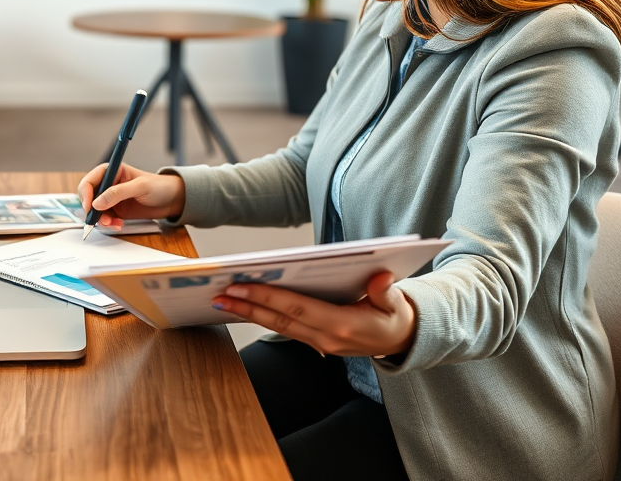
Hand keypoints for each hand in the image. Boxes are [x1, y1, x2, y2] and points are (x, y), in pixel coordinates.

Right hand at [77, 163, 185, 228]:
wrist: (171, 200)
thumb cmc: (159, 187)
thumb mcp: (140, 187)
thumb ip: (118, 193)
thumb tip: (97, 203)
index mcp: (112, 171)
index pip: (90, 180)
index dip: (86, 193)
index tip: (89, 207)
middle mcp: (108, 184)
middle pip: (88, 197)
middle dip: (92, 209)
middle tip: (100, 219)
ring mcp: (111, 198)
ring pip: (95, 210)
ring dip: (101, 219)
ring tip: (113, 224)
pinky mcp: (116, 210)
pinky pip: (104, 219)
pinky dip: (108, 224)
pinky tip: (118, 225)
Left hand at [211, 272, 416, 357]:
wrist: (401, 341)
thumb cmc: (396, 317)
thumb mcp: (397, 304)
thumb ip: (387, 291)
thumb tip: (379, 277)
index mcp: (343, 325)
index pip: (297, 308)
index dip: (266, 298)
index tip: (240, 287)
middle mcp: (326, 337)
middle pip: (279, 320)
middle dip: (247, 307)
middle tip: (218, 294)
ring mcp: (319, 343)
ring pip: (277, 326)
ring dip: (249, 314)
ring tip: (223, 300)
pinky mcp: (315, 342)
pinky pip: (284, 329)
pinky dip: (263, 318)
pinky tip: (245, 308)